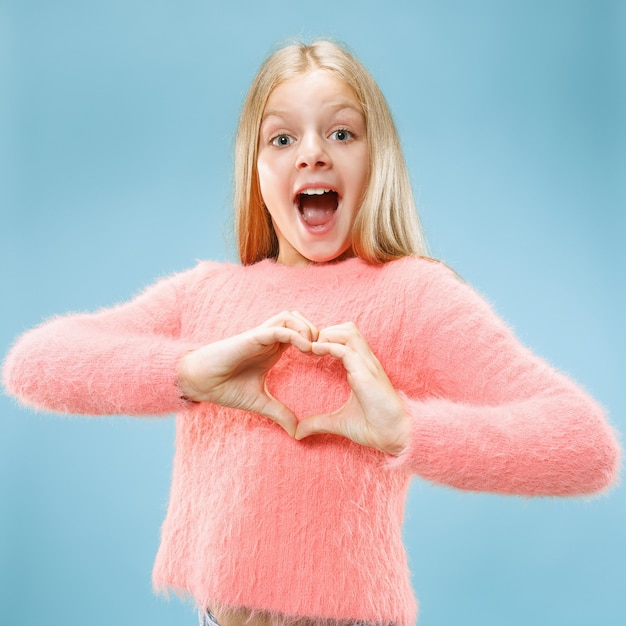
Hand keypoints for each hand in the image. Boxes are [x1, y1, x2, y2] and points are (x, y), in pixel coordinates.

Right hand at [177, 311, 317, 435]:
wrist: (200, 383)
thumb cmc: (225, 388)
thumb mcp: (260, 403)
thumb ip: (280, 412)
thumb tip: (297, 432)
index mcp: (273, 349)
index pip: (301, 333)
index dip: (317, 342)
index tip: (327, 360)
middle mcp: (268, 338)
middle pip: (300, 319)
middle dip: (316, 331)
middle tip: (324, 352)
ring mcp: (260, 335)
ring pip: (290, 316)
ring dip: (306, 328)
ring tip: (314, 350)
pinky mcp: (252, 337)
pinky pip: (279, 328)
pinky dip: (295, 334)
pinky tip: (305, 349)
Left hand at [295, 322, 409, 454]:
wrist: (395, 436)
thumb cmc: (373, 427)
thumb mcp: (339, 423)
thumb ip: (318, 423)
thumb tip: (298, 432)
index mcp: (362, 368)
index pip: (346, 339)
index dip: (326, 340)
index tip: (308, 352)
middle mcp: (366, 361)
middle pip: (347, 329)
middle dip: (325, 332)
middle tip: (308, 347)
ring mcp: (367, 365)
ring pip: (348, 332)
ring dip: (327, 336)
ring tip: (311, 348)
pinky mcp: (366, 372)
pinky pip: (346, 350)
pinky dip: (328, 347)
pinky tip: (314, 352)